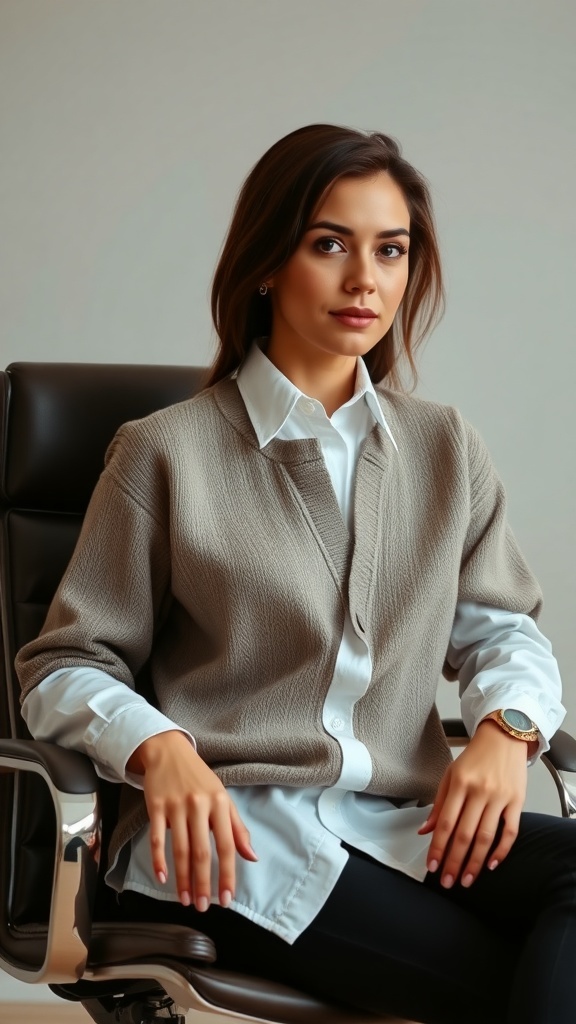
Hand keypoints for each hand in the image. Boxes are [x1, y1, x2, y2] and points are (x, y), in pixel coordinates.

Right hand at [127, 731, 257, 910]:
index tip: (226, 898)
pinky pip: (157, 837)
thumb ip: (237, 828)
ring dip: (182, 878)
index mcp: (220, 804)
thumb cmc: (199, 778)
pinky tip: (163, 878)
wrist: (169, 751)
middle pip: (202, 852)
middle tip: (202, 907)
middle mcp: (200, 805)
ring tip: (184, 899)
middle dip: (202, 883)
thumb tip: (251, 857)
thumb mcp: (223, 798)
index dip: (227, 874)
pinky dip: (159, 860)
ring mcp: (177, 805)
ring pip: (180, 849)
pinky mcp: (156, 806)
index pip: (226, 845)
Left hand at [418, 720, 528, 887]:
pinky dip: (501, 850)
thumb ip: (439, 804)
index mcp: (460, 784)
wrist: (504, 738)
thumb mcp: (451, 775)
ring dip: (475, 862)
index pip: (446, 823)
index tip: (432, 866)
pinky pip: (510, 831)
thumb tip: (426, 830)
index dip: (438, 847)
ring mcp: (500, 797)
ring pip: (486, 837)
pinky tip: (491, 864)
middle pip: (465, 834)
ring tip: (466, 879)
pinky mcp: (517, 801)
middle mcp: (480, 791)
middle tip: (447, 881)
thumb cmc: (475, 757)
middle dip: (454, 862)